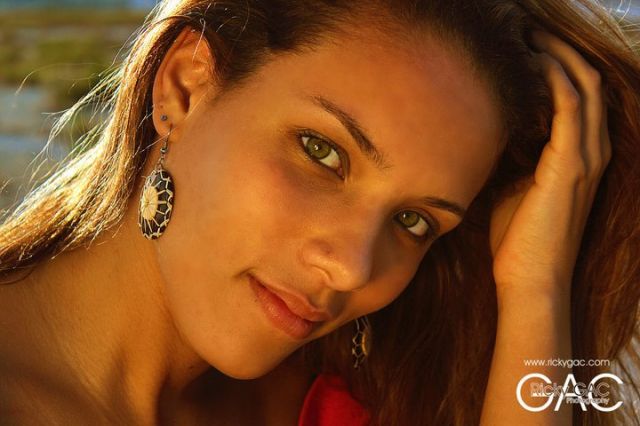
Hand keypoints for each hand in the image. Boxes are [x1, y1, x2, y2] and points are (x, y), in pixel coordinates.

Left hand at [489, 31, 610, 297]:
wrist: (528, 280)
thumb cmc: (518, 240)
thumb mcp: (517, 188)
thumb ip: (517, 158)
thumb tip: (495, 133)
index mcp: (581, 157)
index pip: (580, 95)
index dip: (559, 65)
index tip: (527, 45)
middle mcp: (593, 151)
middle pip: (586, 80)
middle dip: (559, 49)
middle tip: (526, 30)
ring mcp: (586, 157)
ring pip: (583, 85)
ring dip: (556, 55)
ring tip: (527, 35)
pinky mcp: (571, 165)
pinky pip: (569, 105)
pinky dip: (553, 77)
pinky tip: (531, 62)